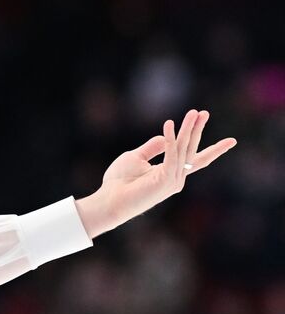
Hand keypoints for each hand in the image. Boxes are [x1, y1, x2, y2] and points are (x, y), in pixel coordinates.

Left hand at [75, 109, 235, 236]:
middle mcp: (175, 177)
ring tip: (194, 112)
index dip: (199, 138)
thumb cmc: (118, 182)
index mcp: (169, 173)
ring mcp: (173, 180)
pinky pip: (172, 155)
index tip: (206, 121)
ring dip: (189, 129)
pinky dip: (171, 139)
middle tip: (205, 112)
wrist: (108, 201)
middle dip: (198, 130)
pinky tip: (169, 124)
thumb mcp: (136, 158)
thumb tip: (165, 136)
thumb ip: (152, 147)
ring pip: (184, 149)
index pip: (192, 155)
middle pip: (191, 150)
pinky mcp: (166, 181)